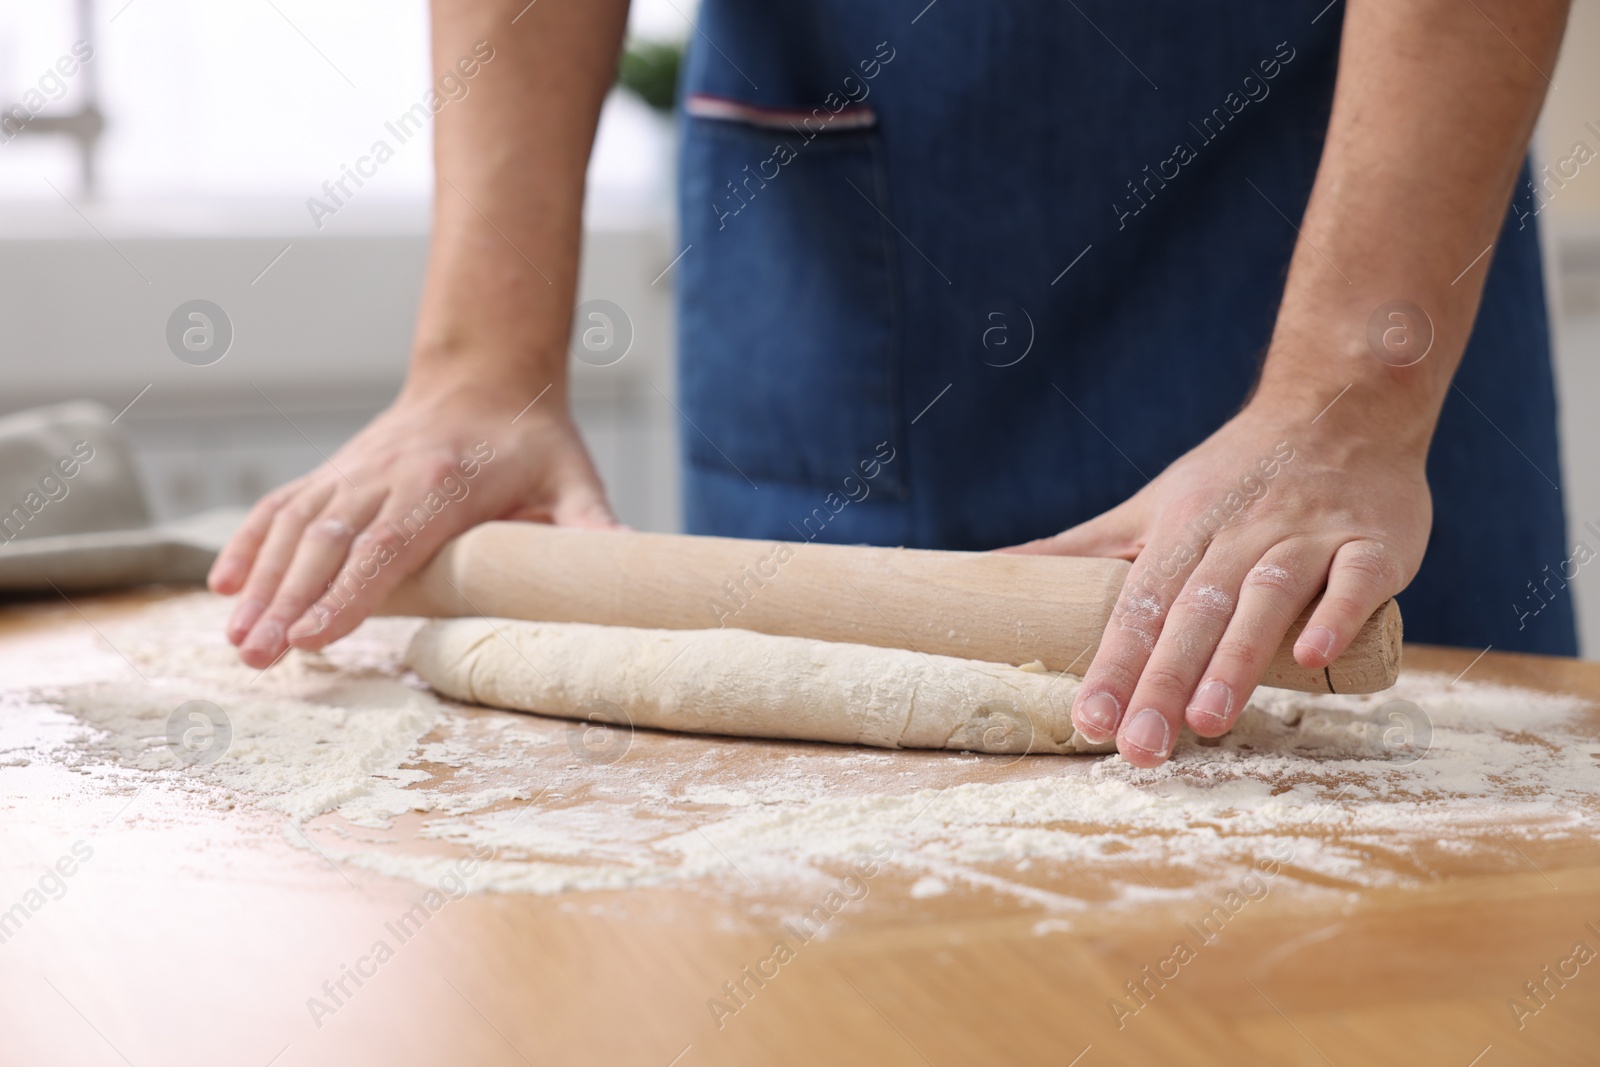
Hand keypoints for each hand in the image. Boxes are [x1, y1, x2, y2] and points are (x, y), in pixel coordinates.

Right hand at [208, 380, 617, 667]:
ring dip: (262, 583)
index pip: (388, 544)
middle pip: (328, 544)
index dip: (350, 591)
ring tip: (239, 639)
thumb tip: (632, 564)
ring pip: (295, 528)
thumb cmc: (534, 440)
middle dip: (290, 602)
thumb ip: (593, 525)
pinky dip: (250, 544)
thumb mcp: (574, 479)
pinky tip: (224, 586)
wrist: (487, 375)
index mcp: (443, 481)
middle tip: (260, 656)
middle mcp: (385, 475)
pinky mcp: (335, 473)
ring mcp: (353, 472)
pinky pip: (282, 507)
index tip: (318, 636)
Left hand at [1001, 404, 1430, 766]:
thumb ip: (1080, 550)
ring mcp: (1309, 535)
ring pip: (1266, 598)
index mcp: (1182, 531)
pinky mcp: (1375, 541)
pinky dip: (1336, 615)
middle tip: (1140, 747)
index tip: (1089, 719)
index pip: (1138, 605)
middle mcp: (1239, 534)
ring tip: (1207, 720)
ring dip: (1237, 658)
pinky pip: (1356, 579)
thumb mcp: (1151, 506)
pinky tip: (1313, 658)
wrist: (1341, 404)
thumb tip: (989, 569)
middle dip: (1163, 681)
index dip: (1113, 663)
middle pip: (1194, 612)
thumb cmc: (1234, 475)